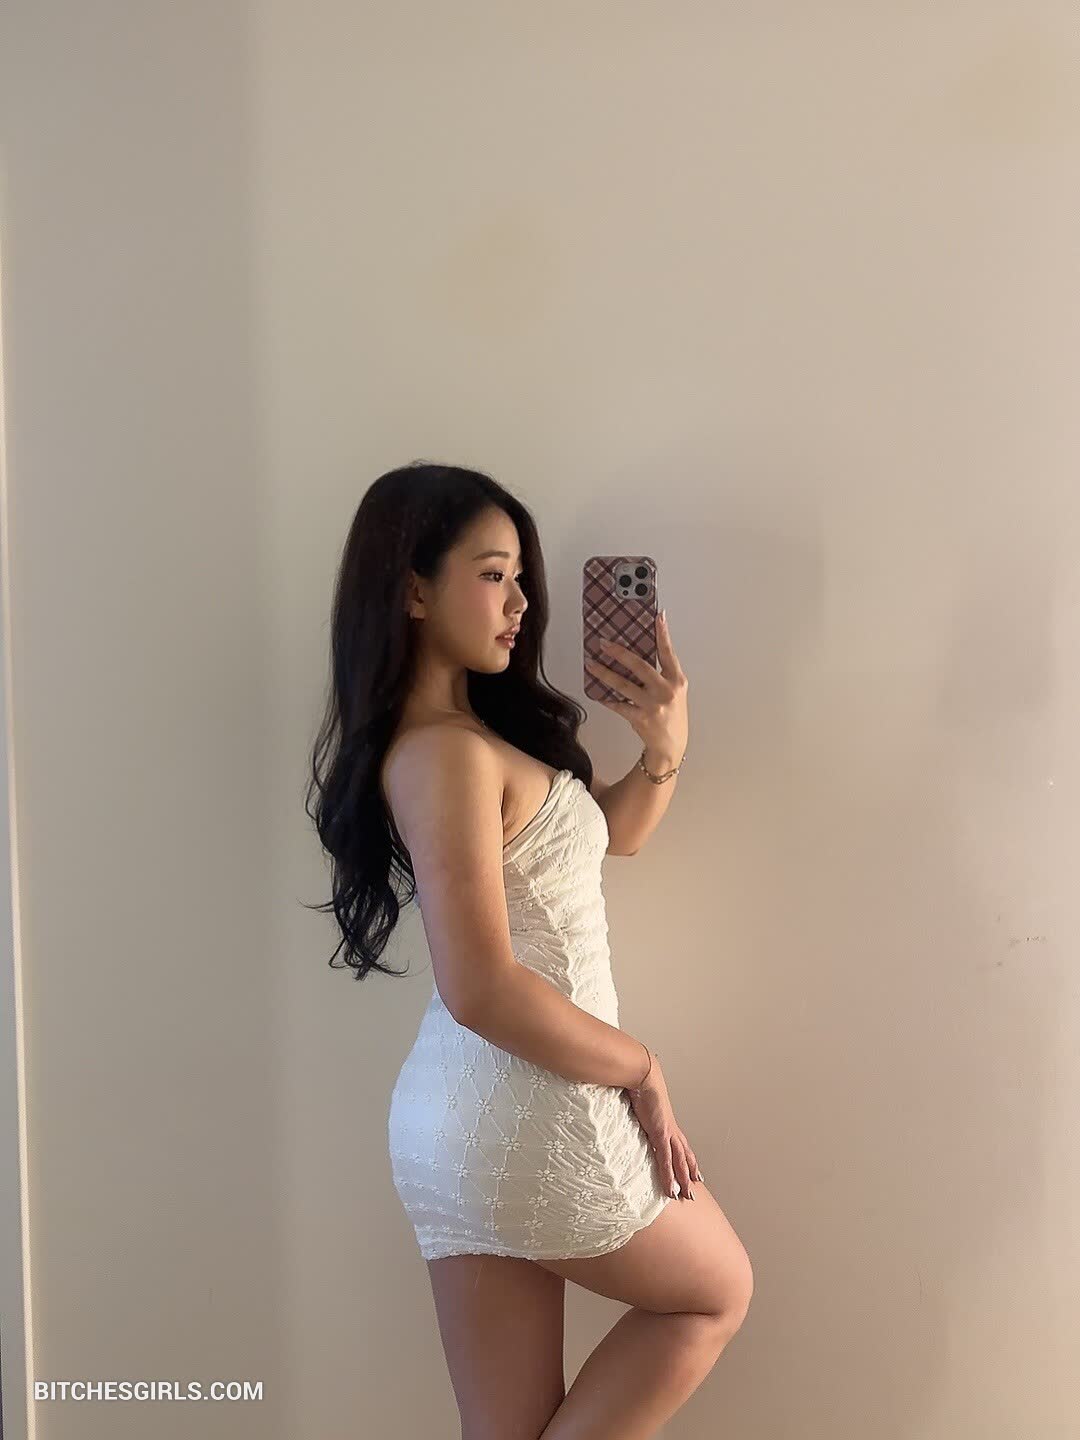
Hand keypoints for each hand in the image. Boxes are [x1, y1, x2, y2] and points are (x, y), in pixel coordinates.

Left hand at [584, 611, 687, 764]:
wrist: (671, 747)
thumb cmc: (672, 716)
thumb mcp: (674, 692)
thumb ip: (661, 674)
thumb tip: (637, 654)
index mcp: (677, 681)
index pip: (668, 653)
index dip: (663, 634)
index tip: (657, 616)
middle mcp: (666, 691)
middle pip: (640, 666)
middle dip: (619, 652)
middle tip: (603, 643)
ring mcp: (653, 705)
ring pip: (623, 685)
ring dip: (604, 674)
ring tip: (590, 664)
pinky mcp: (640, 718)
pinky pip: (618, 705)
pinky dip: (606, 698)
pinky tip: (596, 691)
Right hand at [625, 1055, 701, 1200]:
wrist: (643, 1077)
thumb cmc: (640, 1087)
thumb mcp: (640, 1104)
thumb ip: (640, 1114)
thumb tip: (634, 1114)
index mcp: (667, 1124)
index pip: (681, 1146)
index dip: (688, 1159)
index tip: (694, 1172)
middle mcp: (671, 1130)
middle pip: (684, 1157)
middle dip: (689, 1174)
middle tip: (694, 1190)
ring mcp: (668, 1133)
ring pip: (679, 1163)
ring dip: (683, 1180)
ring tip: (686, 1196)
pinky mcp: (661, 1135)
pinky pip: (666, 1161)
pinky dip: (669, 1177)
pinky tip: (670, 1189)